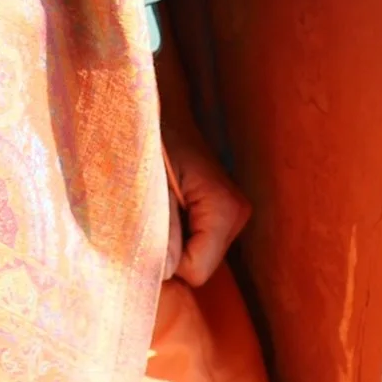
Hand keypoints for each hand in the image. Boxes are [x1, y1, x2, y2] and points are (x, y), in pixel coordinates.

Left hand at [159, 51, 249, 287]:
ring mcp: (234, 214)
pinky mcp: (222, 211)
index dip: (164, 260)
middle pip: (197, 267)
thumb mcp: (148, 187)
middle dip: (168, 251)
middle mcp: (238, 215)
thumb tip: (163, 275)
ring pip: (196, 256)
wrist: (157, 105)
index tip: (144, 228)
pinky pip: (195, 242)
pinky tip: (164, 206)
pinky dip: (176, 232)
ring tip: (154, 206)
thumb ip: (159, 233)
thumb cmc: (148, 139)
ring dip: (170, 241)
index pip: (194, 272)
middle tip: (146, 214)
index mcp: (225, 210)